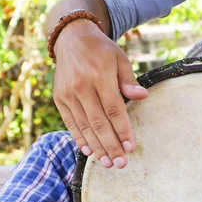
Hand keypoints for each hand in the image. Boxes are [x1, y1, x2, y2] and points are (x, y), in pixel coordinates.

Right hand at [52, 20, 147, 168]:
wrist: (71, 38)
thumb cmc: (102, 51)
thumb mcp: (120, 59)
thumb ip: (129, 80)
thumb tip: (142, 97)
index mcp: (100, 76)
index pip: (114, 109)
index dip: (122, 130)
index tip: (131, 147)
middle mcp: (81, 86)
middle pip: (98, 122)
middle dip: (110, 145)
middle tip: (121, 164)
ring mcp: (68, 93)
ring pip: (84, 126)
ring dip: (96, 147)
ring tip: (107, 163)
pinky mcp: (59, 98)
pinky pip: (70, 122)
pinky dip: (79, 138)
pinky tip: (89, 152)